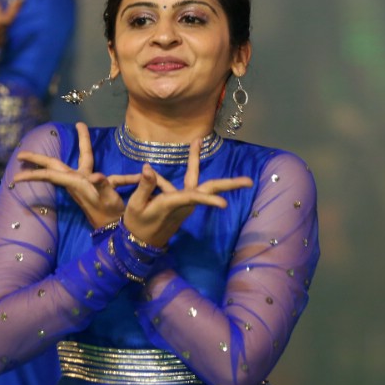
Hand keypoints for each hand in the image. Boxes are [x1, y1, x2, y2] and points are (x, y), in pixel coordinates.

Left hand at [13, 122, 140, 227]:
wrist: (117, 227)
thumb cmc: (110, 214)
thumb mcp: (107, 199)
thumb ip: (102, 186)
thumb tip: (96, 176)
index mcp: (76, 182)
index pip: (50, 174)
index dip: (34, 173)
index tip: (15, 177)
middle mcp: (77, 181)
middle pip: (55, 165)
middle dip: (38, 159)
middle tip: (20, 154)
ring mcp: (85, 183)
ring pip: (77, 162)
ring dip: (73, 149)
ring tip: (64, 139)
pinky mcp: (97, 186)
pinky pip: (101, 177)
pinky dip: (119, 176)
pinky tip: (130, 177)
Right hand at [122, 140, 253, 247]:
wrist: (141, 242)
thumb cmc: (137, 224)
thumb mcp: (136, 205)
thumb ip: (145, 186)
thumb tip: (149, 168)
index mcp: (172, 204)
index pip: (192, 199)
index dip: (208, 200)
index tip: (225, 204)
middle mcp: (183, 203)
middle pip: (208, 190)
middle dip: (229, 185)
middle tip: (249, 181)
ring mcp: (185, 203)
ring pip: (200, 183)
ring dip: (197, 162)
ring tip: (198, 142)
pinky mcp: (182, 202)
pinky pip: (185, 184)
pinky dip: (182, 170)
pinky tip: (181, 157)